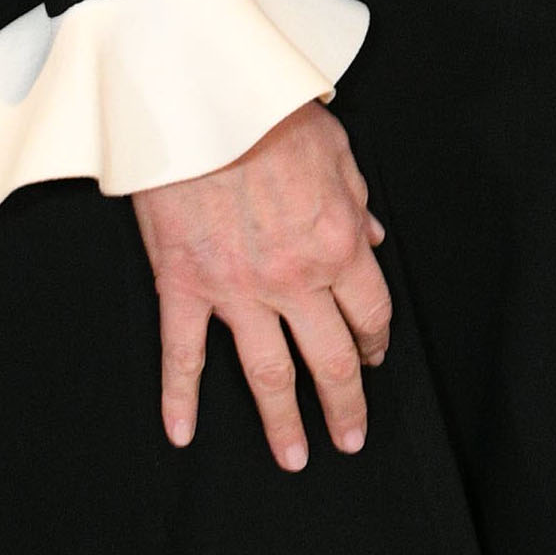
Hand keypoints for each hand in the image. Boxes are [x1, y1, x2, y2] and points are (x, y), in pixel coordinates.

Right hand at [131, 103, 389, 474]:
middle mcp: (295, 279)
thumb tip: (372, 232)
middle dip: (345, 405)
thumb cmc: (265, 110)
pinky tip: (183, 434)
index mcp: (338, 245)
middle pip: (330, 359)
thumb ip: (356, 199)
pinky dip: (180, 398)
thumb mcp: (337, 148)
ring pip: (268, 373)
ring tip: (293, 457)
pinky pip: (183, 354)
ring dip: (283, 421)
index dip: (375, 341)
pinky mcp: (184, 286)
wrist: (196, 97)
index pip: (370, 313)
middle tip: (350, 439)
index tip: (374, 356)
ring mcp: (237, 289)